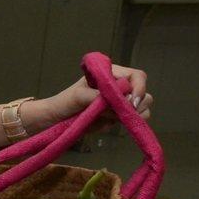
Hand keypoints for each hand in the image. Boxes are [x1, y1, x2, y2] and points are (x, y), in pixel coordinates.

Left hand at [25, 63, 153, 131]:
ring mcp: (120, 103)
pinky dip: (121, 123)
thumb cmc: (63, 103)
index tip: (130, 102)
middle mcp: (120, 87)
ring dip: (128, 115)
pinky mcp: (117, 117)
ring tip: (107, 117)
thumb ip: (97, 97)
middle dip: (135, 105)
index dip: (139, 88)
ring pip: (141, 109)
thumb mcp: (77, 97)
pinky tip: (104, 122)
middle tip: (115, 113)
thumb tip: (114, 100)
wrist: (54, 121)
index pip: (137, 76)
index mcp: (111, 74)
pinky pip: (130, 121)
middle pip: (144, 94)